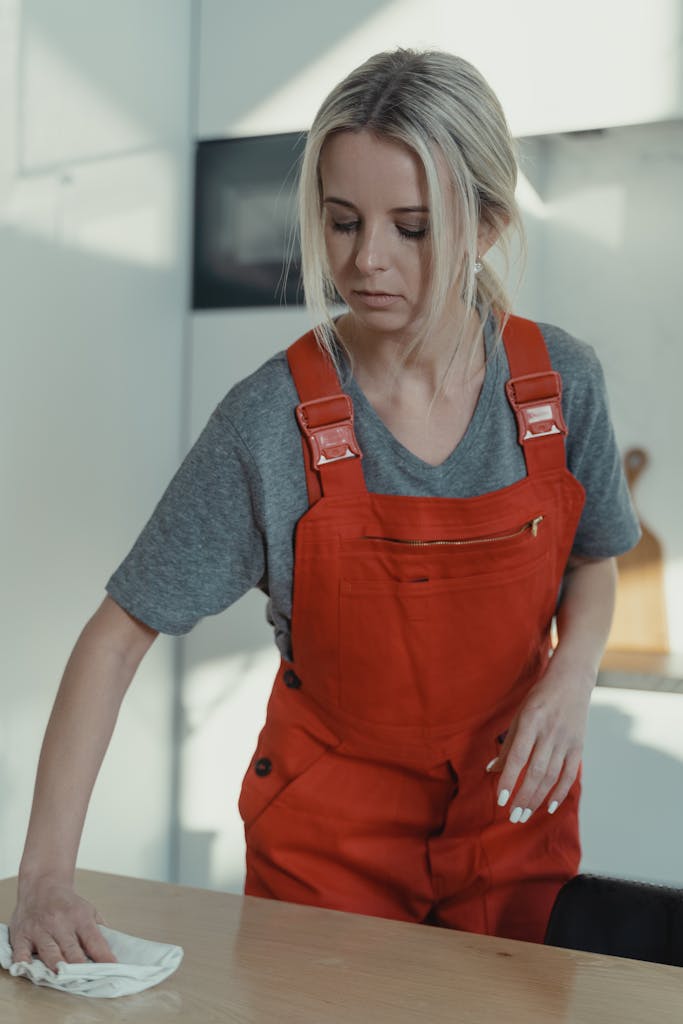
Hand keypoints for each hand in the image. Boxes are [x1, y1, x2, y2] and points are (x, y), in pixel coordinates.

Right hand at [9, 877, 115, 970]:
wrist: (42, 886)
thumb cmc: (67, 904)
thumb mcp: (88, 911)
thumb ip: (99, 931)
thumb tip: (112, 951)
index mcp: (80, 918)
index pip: (95, 940)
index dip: (104, 955)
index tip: (113, 968)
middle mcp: (60, 923)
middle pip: (71, 948)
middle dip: (78, 964)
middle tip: (86, 979)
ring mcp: (40, 930)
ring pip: (49, 950)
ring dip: (56, 964)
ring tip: (62, 976)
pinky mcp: (22, 936)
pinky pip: (21, 951)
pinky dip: (24, 961)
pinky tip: (28, 969)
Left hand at [485, 656, 594, 823]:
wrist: (572, 681)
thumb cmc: (539, 698)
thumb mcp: (519, 714)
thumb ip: (507, 744)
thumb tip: (491, 770)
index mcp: (531, 720)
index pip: (518, 756)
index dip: (509, 779)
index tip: (500, 799)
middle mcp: (549, 731)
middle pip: (536, 771)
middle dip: (523, 797)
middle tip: (513, 816)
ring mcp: (566, 740)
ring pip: (552, 776)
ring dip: (537, 798)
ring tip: (525, 814)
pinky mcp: (578, 745)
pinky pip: (569, 774)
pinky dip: (559, 792)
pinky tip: (549, 806)